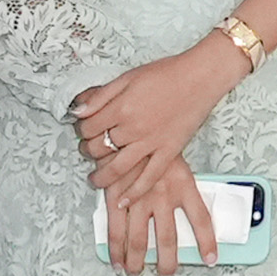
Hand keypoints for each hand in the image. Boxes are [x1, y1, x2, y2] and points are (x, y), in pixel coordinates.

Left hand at [70, 39, 249, 207]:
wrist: (200, 78)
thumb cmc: (165, 74)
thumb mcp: (127, 78)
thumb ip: (100, 96)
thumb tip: (76, 111)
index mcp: (121, 107)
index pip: (88, 127)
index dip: (80, 130)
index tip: (82, 130)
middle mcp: (133, 128)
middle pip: (99, 148)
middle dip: (88, 150)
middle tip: (89, 149)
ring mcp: (152, 143)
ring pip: (118, 168)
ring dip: (102, 177)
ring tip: (95, 180)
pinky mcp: (169, 152)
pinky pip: (149, 177)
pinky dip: (134, 192)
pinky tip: (122, 201)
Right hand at [100, 144, 219, 275]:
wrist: (127, 129)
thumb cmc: (153, 142)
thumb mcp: (177, 160)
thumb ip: (183, 184)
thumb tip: (194, 205)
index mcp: (183, 185)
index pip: (201, 219)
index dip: (207, 242)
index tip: (211, 259)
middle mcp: (163, 196)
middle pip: (169, 239)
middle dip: (168, 261)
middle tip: (167, 274)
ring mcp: (139, 200)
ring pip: (140, 240)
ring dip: (138, 261)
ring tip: (136, 273)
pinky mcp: (116, 200)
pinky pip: (117, 231)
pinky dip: (116, 250)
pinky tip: (117, 262)